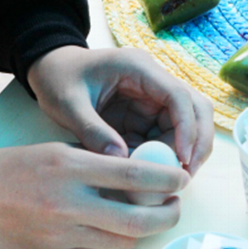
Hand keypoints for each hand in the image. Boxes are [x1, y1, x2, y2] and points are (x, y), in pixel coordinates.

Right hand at [0, 143, 189, 248]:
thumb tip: (135, 176)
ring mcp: (60, 235)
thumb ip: (92, 163)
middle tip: (174, 208)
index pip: (133, 175)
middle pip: (137, 219)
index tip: (181, 181)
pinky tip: (107, 238)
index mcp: (69, 167)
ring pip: (122, 242)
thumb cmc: (7, 170)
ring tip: (141, 221)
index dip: (166, 180)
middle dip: (166, 216)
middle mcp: (68, 202)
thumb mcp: (50, 151)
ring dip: (139, 233)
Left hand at [27, 46, 214, 175]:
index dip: (187, 128)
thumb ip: (92, 131)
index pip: (178, 96)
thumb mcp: (68, 104)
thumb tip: (120, 161)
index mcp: (138, 68)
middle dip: (198, 142)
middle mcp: (154, 81)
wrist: (50, 71)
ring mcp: (152, 98)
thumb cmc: (58, 79)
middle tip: (187, 175)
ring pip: (187, 124)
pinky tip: (153, 175)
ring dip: (184, 151)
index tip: (182, 159)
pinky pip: (165, 136)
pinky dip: (164, 156)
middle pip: (196, 109)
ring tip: (172, 180)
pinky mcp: (145, 115)